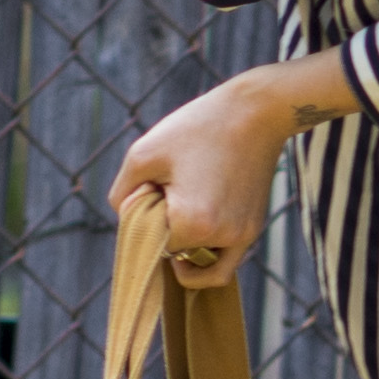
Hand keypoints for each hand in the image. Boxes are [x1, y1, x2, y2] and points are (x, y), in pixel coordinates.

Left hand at [110, 55, 361, 276]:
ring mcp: (242, 237)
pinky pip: (225, 261)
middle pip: (176, 258)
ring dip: (187, 248)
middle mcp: (222, 238)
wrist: (257, 112)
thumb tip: (127, 220)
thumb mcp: (142, 155)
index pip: (152, 245)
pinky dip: (207, 253)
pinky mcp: (253, 230)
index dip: (144, 220)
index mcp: (192, 223)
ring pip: (201, 266)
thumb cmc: (197, 128)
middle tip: (169, 192)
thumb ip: (122, 195)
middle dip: (165, 233)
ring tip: (184, 210)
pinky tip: (197, 225)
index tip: (152, 189)